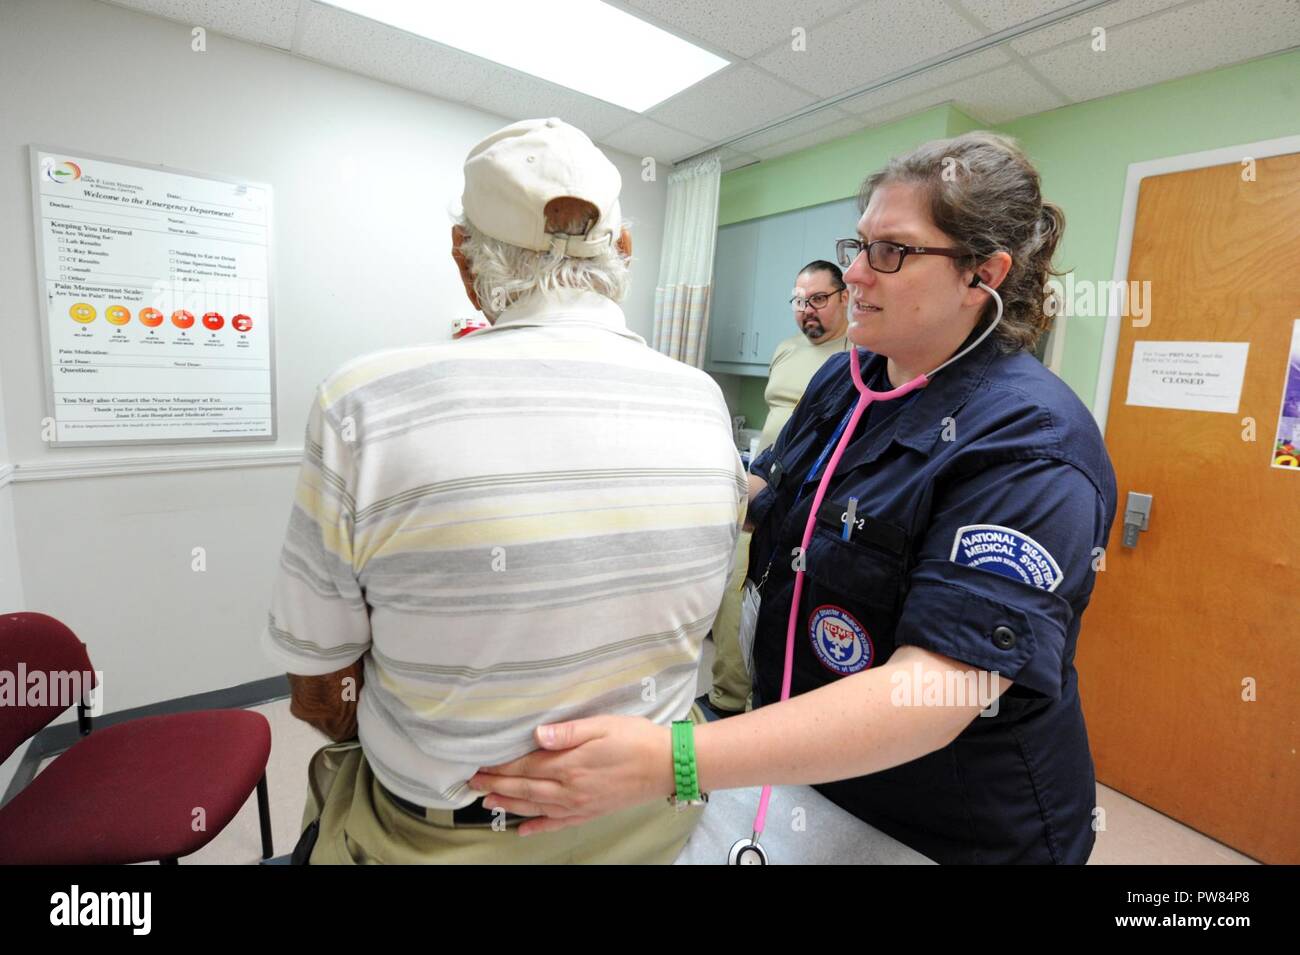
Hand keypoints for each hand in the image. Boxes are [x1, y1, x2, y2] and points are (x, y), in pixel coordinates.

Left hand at [469, 715, 673, 836]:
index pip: (525, 767)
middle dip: (496, 786)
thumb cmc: (635, 739)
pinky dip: (537, 827)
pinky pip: (557, 823)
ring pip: (535, 807)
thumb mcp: (601, 726)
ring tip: (487, 803)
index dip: (500, 768)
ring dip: (509, 805)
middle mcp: (569, 789)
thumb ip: (567, 732)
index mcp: (569, 765)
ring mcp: (579, 804)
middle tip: (473, 785)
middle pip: (525, 789)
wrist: (666, 766)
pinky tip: (522, 829)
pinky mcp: (589, 812)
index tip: (479, 766)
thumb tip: (536, 735)